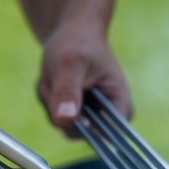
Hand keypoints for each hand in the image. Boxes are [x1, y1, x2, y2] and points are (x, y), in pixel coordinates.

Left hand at [36, 21, 130, 137]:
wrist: (70, 33)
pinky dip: (47, 98)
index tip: (71, 107)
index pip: (108, 135)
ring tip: (57, 75)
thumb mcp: (71, 63)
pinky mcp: (75, 114)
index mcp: (120, 105)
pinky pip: (54, 117)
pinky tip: (54, 79)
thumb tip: (65, 120)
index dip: (85, 128)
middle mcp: (107, 116)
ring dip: (51, 100)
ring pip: (62, 124)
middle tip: (60, 77)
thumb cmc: (78, 43)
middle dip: (60, 106)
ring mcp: (90, 116)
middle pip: (78, 131)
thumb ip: (68, 90)